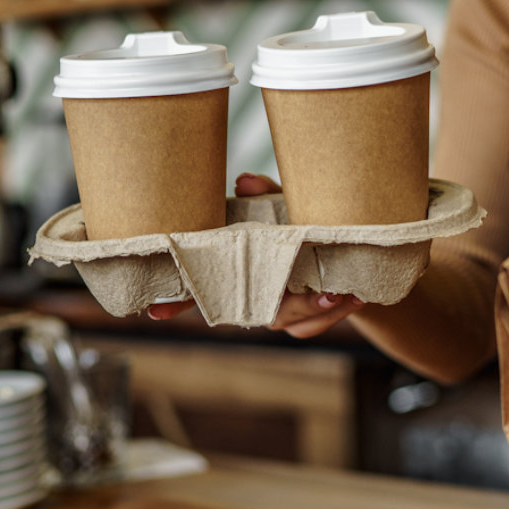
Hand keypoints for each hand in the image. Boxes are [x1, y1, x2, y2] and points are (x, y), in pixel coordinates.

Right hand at [147, 173, 366, 332]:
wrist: (340, 255)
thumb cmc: (297, 224)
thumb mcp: (285, 205)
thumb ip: (267, 194)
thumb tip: (245, 182)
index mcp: (238, 264)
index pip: (199, 286)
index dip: (177, 300)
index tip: (154, 312)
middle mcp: (252, 294)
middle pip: (260, 311)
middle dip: (296, 305)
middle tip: (326, 293)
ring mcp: (276, 312)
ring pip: (292, 323)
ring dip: (321, 310)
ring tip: (346, 292)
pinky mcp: (302, 323)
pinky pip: (313, 326)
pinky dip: (335, 313)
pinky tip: (354, 295)